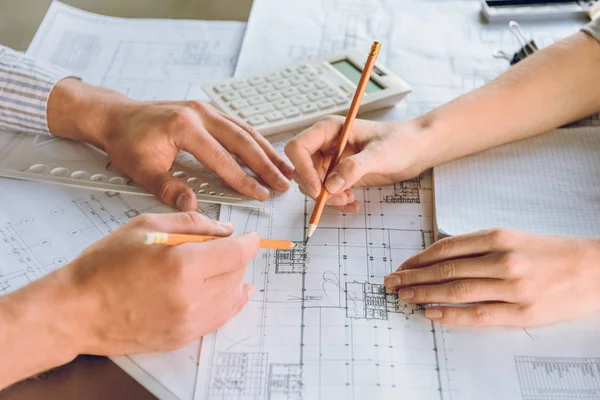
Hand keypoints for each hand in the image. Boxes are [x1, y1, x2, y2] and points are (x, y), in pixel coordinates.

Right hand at [59, 212, 257, 354]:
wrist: (76, 310)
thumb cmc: (103, 266)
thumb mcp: (146, 226)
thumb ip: (192, 224)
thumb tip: (224, 229)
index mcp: (183, 265)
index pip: (237, 253)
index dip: (250, 243)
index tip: (252, 237)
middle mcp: (191, 297)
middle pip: (237, 274)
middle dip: (237, 257)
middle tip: (224, 247)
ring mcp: (188, 322)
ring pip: (232, 298)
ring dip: (234, 279)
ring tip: (224, 267)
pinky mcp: (182, 337)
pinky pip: (219, 319)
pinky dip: (228, 302)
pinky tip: (229, 293)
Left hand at [106, 100, 292, 209]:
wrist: (116, 116)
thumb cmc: (126, 140)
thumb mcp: (141, 169)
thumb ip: (168, 188)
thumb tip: (193, 206)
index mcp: (185, 126)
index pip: (222, 158)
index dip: (243, 179)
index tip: (260, 194)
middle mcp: (200, 114)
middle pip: (242, 140)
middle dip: (266, 164)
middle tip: (284, 183)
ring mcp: (206, 110)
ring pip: (245, 130)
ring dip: (266, 151)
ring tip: (285, 169)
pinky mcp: (207, 113)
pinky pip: (238, 126)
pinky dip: (255, 141)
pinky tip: (266, 153)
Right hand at [284, 116, 426, 211]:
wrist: (416, 149)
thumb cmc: (401, 141)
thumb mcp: (379, 154)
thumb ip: (354, 168)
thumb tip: (331, 185)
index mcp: (328, 130)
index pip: (298, 147)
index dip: (302, 169)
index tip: (318, 189)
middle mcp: (325, 144)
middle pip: (302, 170)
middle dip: (317, 189)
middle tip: (339, 199)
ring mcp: (331, 160)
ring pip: (313, 185)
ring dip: (328, 198)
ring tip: (350, 200)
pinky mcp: (339, 174)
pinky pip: (327, 192)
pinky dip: (336, 201)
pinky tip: (353, 203)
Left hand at [384, 228, 599, 326]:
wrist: (594, 269)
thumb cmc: (550, 252)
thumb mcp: (513, 237)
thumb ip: (478, 246)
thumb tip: (439, 258)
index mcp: (498, 237)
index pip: (445, 248)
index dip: (418, 259)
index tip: (402, 266)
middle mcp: (502, 260)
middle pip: (445, 270)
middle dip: (412, 277)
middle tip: (391, 283)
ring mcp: (512, 288)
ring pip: (456, 291)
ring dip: (424, 295)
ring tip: (404, 297)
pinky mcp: (522, 312)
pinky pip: (478, 315)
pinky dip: (451, 315)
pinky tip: (431, 314)